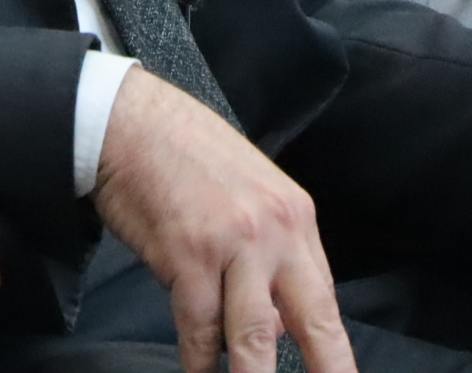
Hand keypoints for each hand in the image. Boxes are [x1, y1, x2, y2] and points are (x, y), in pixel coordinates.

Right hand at [92, 69, 356, 372]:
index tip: (340, 372)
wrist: (131, 122)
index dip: (333, 347)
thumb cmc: (184, 156)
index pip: (325, 297)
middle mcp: (275, 230)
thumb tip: (277, 326)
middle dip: (330, 367)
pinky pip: (200, 328)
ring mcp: (234, 244)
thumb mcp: (247, 196)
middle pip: (314, 319)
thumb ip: (268, 259)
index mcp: (295, 216)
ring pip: (255, 335)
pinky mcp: (189, 256)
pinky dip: (198, 361)